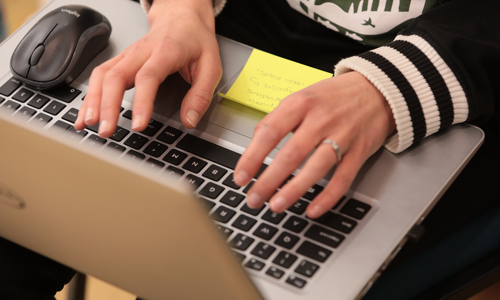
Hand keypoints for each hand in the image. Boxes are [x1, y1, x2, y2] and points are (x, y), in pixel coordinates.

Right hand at [74, 0, 221, 135]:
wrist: (182, 16)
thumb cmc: (195, 40)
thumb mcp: (211, 66)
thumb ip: (201, 95)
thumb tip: (190, 121)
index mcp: (165, 51)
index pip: (148, 77)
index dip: (141, 102)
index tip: (138, 124)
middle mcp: (141, 52)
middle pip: (116, 76)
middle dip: (108, 106)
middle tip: (107, 130)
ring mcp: (127, 55)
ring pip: (102, 75)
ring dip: (93, 101)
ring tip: (89, 126)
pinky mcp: (120, 61)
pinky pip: (99, 76)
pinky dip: (89, 96)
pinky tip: (85, 115)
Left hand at [233, 72, 395, 218]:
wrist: (378, 90)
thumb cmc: (334, 96)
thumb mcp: (301, 96)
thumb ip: (278, 118)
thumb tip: (255, 142)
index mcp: (301, 103)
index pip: (270, 132)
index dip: (252, 157)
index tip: (241, 177)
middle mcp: (321, 119)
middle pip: (291, 154)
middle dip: (269, 181)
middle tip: (254, 198)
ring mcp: (342, 136)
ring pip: (316, 168)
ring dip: (294, 190)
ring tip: (276, 206)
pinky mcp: (360, 151)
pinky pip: (343, 179)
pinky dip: (328, 197)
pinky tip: (313, 210)